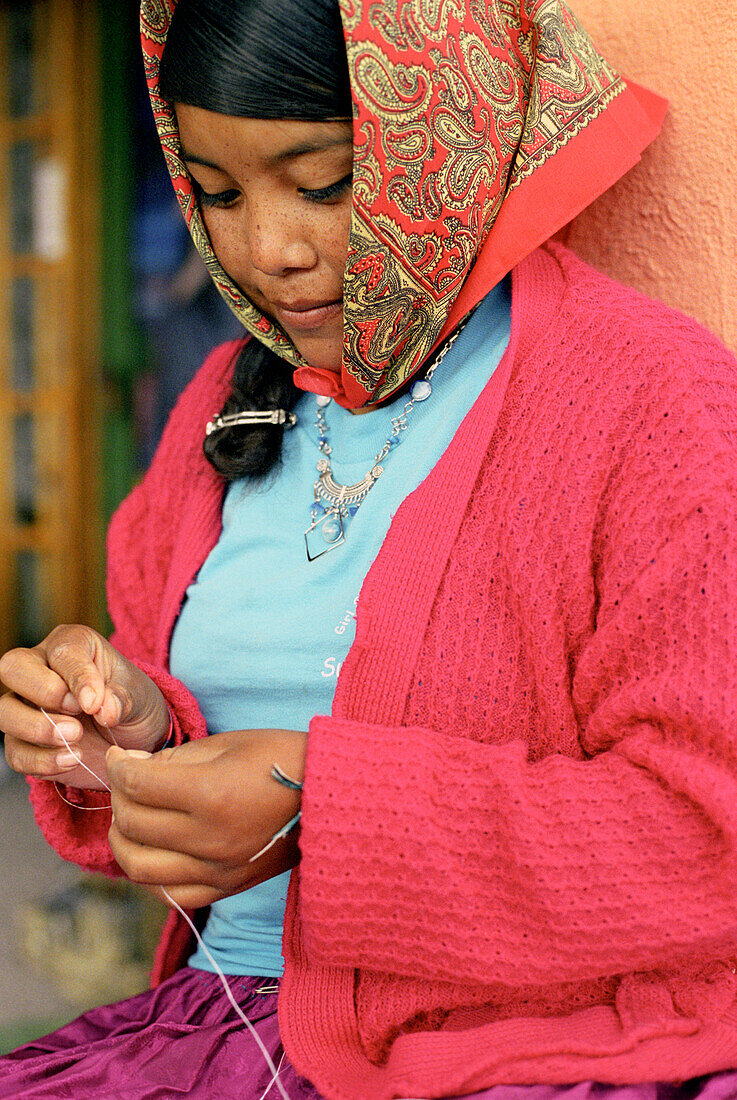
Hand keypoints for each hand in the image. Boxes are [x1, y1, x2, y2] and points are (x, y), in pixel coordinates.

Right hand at [0, 625, 169, 789]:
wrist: (132, 740)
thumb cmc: (131, 703)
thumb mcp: (139, 696)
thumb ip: (122, 698)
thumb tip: (104, 708)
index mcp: (73, 645)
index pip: (61, 652)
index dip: (77, 678)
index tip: (95, 703)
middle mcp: (40, 669)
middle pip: (12, 668)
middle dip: (43, 692)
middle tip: (78, 713)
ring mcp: (26, 705)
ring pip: (4, 710)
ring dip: (37, 728)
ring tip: (76, 739)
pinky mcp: (24, 741)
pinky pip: (15, 751)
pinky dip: (40, 760)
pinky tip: (71, 759)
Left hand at [106, 728, 305, 908]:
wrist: (331, 796)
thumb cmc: (282, 759)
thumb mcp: (227, 743)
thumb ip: (175, 759)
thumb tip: (134, 769)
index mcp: (210, 795)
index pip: (137, 785)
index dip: (120, 767)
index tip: (122, 758)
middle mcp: (209, 839)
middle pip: (131, 825)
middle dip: (119, 798)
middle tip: (128, 782)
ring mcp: (217, 870)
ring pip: (139, 867)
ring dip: (125, 839)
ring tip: (133, 818)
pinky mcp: (226, 888)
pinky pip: (169, 894)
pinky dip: (150, 874)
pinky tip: (155, 850)